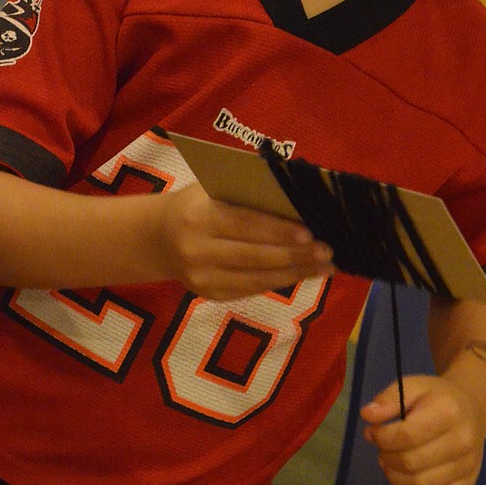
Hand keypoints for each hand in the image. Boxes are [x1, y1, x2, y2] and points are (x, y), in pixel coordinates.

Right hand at [159, 183, 333, 299]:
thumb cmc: (196, 204)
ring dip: (296, 273)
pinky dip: (281, 281)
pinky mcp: (210, 295)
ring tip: (326, 267)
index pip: (244, 224)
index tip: (309, 233)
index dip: (277, 230)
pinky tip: (303, 274)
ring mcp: (202, 279)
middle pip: (254, 256)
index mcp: (198, 217)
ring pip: (256, 279)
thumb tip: (296, 197)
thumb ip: (246, 193)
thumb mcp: (212, 189)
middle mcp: (197, 251)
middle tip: (327, 251)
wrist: (158, 237)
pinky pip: (252, 289)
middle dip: (295, 255)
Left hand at [360, 374, 485, 484]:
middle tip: (382, 446)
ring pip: (419, 484)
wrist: (473, 408)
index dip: (382, 437)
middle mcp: (462, 442)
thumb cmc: (437, 397)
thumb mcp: (413, 386)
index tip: (372, 431)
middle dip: (386, 455)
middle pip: (411, 462)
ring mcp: (466, 466)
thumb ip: (389, 398)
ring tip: (389, 461)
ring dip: (394, 476)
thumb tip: (367, 415)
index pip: (407, 435)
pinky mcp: (467, 484)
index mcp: (449, 413)